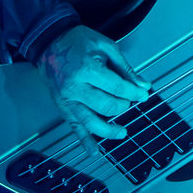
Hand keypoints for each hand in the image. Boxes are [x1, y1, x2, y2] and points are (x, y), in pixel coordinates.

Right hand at [37, 24, 150, 142]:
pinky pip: (74, 126)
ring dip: (108, 130)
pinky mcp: (62, 106)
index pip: (117, 87)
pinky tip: (93, 151)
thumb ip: (125, 68)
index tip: (143, 94)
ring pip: (90, 121)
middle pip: (106, 105)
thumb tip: (143, 85)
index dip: (134, 93)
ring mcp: (68, 98)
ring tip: (122, 132)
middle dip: (122, 106)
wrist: (49, 42)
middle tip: (129, 101)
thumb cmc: (77, 41)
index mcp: (88, 69)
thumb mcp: (105, 47)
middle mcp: (76, 86)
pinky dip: (84, 140)